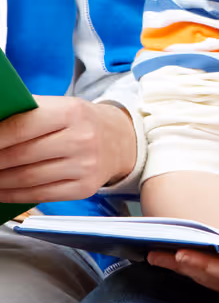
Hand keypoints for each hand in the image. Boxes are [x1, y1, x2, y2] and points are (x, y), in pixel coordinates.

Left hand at [0, 97, 135, 202]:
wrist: (121, 140)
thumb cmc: (81, 122)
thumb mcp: (60, 107)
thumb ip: (26, 114)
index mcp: (72, 112)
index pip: (21, 127)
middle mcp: (82, 140)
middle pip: (20, 156)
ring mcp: (85, 167)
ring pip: (27, 178)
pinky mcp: (84, 188)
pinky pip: (40, 195)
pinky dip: (13, 194)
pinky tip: (0, 189)